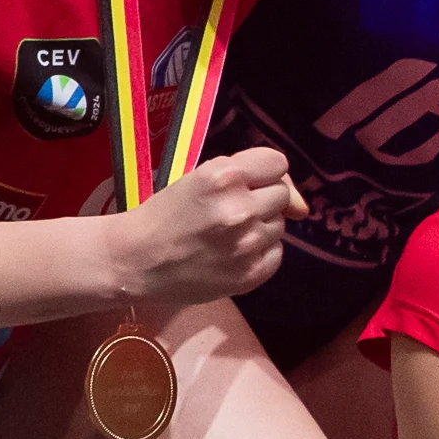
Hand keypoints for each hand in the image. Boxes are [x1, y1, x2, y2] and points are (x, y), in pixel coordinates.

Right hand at [116, 146, 306, 303]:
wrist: (135, 261)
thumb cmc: (165, 215)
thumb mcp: (199, 178)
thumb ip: (250, 176)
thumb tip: (302, 206)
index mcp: (224, 177)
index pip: (277, 163)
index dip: (263, 173)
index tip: (247, 183)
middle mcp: (241, 209)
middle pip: (282, 195)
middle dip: (262, 199)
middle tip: (231, 211)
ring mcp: (248, 244)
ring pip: (279, 225)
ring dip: (260, 226)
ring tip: (226, 234)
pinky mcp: (251, 274)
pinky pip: (276, 254)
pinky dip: (260, 252)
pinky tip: (232, 253)